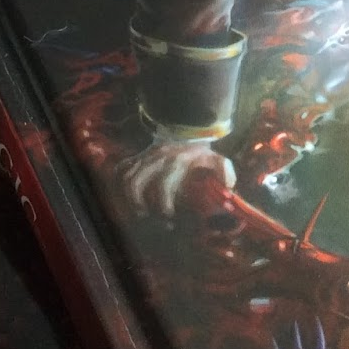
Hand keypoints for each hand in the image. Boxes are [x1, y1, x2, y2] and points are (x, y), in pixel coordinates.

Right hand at [121, 136, 235, 217]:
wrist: (186, 130)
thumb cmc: (200, 152)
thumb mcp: (215, 158)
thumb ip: (224, 171)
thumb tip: (228, 188)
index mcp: (176, 162)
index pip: (163, 185)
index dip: (163, 204)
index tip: (169, 217)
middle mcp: (156, 160)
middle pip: (137, 182)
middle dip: (140, 204)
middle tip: (148, 217)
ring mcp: (144, 157)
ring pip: (126, 176)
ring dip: (128, 197)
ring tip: (138, 211)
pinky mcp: (137, 157)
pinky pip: (121, 168)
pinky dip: (119, 182)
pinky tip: (126, 196)